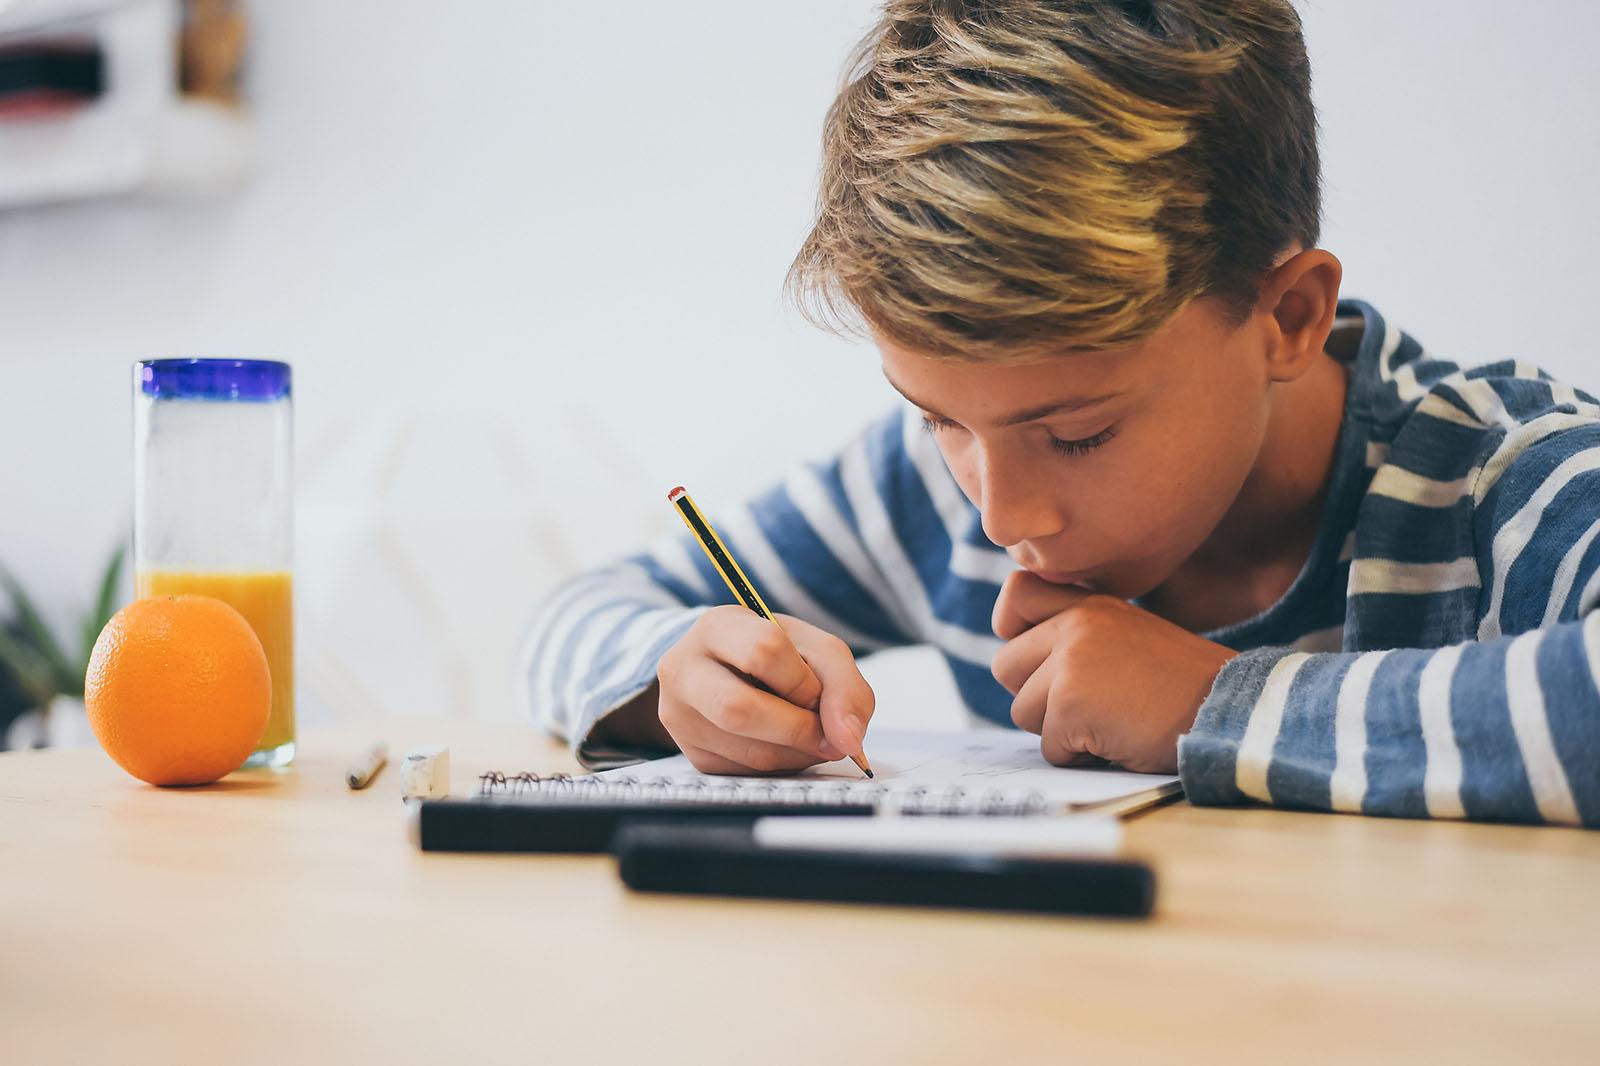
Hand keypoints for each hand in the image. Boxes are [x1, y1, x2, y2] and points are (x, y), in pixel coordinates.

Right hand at [655, 606, 873, 774]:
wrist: (732, 673)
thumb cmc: (777, 658)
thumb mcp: (816, 650)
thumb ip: (845, 686)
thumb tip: (848, 740)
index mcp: (717, 626)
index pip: (763, 651)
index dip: (802, 681)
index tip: (818, 694)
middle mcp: (684, 669)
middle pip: (740, 709)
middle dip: (799, 729)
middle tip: (826, 735)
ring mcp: (680, 716)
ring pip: (750, 752)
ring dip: (798, 754)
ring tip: (808, 736)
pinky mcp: (692, 755)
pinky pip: (748, 774)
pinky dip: (782, 766)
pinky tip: (784, 745)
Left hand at [990, 572, 1236, 772]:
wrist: (1229, 711)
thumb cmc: (1182, 687)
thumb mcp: (1130, 636)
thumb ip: (1080, 636)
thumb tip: (1017, 660)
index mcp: (1090, 604)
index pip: (1016, 595)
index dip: (1014, 630)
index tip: (1039, 657)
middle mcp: (1075, 624)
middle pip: (1006, 666)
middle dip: (1036, 696)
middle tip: (1087, 704)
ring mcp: (1070, 663)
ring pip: (1022, 710)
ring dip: (1058, 730)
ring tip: (1110, 721)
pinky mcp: (1070, 704)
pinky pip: (1049, 747)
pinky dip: (1080, 757)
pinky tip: (1118, 740)